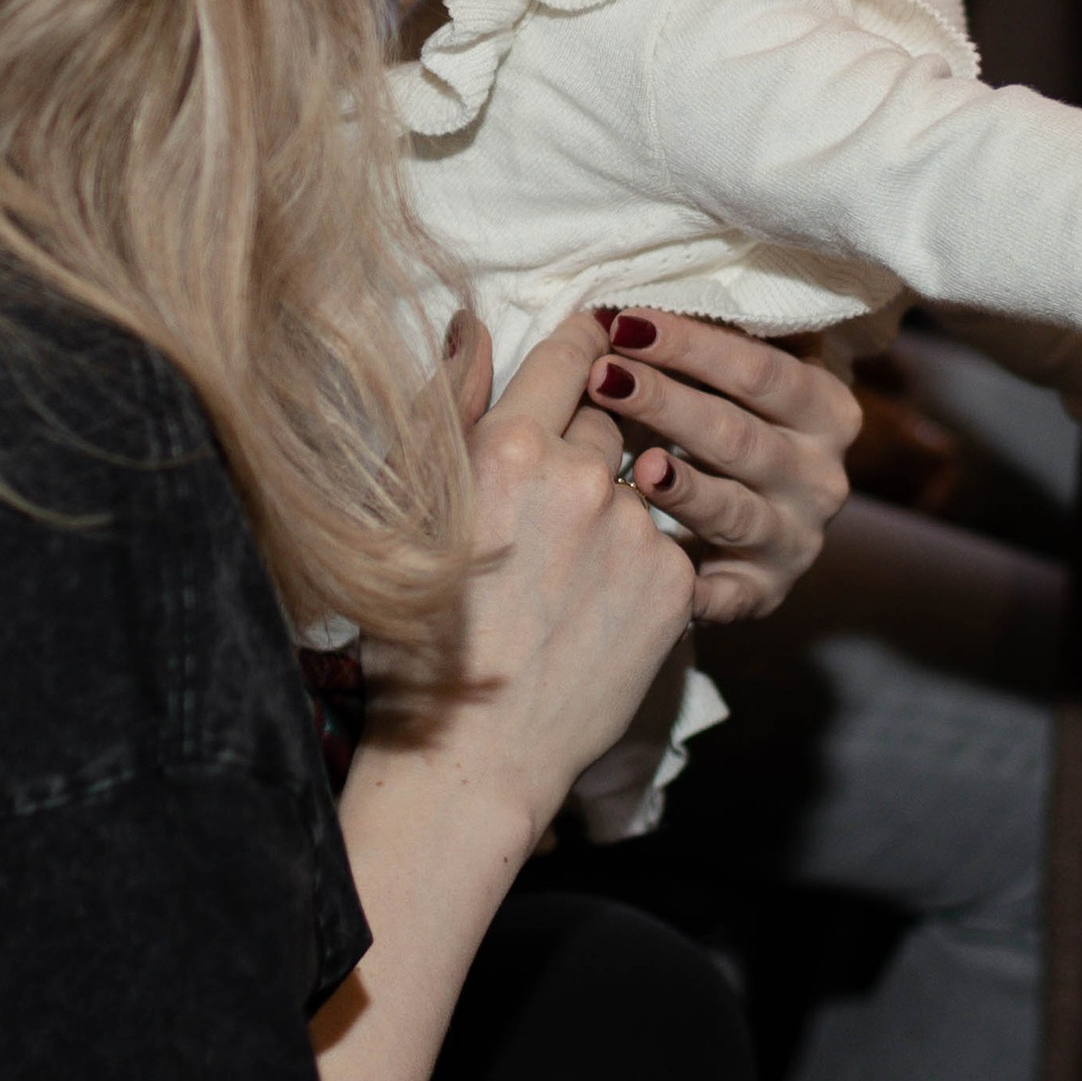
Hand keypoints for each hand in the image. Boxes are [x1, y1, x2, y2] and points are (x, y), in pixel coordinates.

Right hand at [394, 314, 696, 840]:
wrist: (472, 756)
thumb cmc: (418, 636)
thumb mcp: (406, 510)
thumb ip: (449, 406)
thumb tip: (472, 324)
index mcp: (510, 447)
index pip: (571, 355)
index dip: (584, 343)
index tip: (594, 339)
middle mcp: (582, 478)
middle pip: (608, 417)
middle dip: (586, 436)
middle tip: (549, 494)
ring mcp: (637, 533)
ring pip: (639, 483)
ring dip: (612, 503)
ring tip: (567, 565)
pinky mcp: (675, 585)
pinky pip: (664, 542)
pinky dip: (637, 560)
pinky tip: (594, 603)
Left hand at [581, 309, 856, 622]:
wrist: (756, 524)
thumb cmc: (732, 425)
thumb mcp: (743, 381)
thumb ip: (717, 340)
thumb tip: (633, 297)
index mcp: (826, 410)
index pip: (760, 370)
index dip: (691, 345)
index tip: (623, 321)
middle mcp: (823, 478)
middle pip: (740, 436)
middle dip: (667, 402)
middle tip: (603, 376)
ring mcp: (796, 539)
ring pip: (732, 511)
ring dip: (681, 487)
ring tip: (632, 465)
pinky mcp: (763, 594)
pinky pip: (725, 593)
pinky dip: (690, 583)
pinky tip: (650, 563)